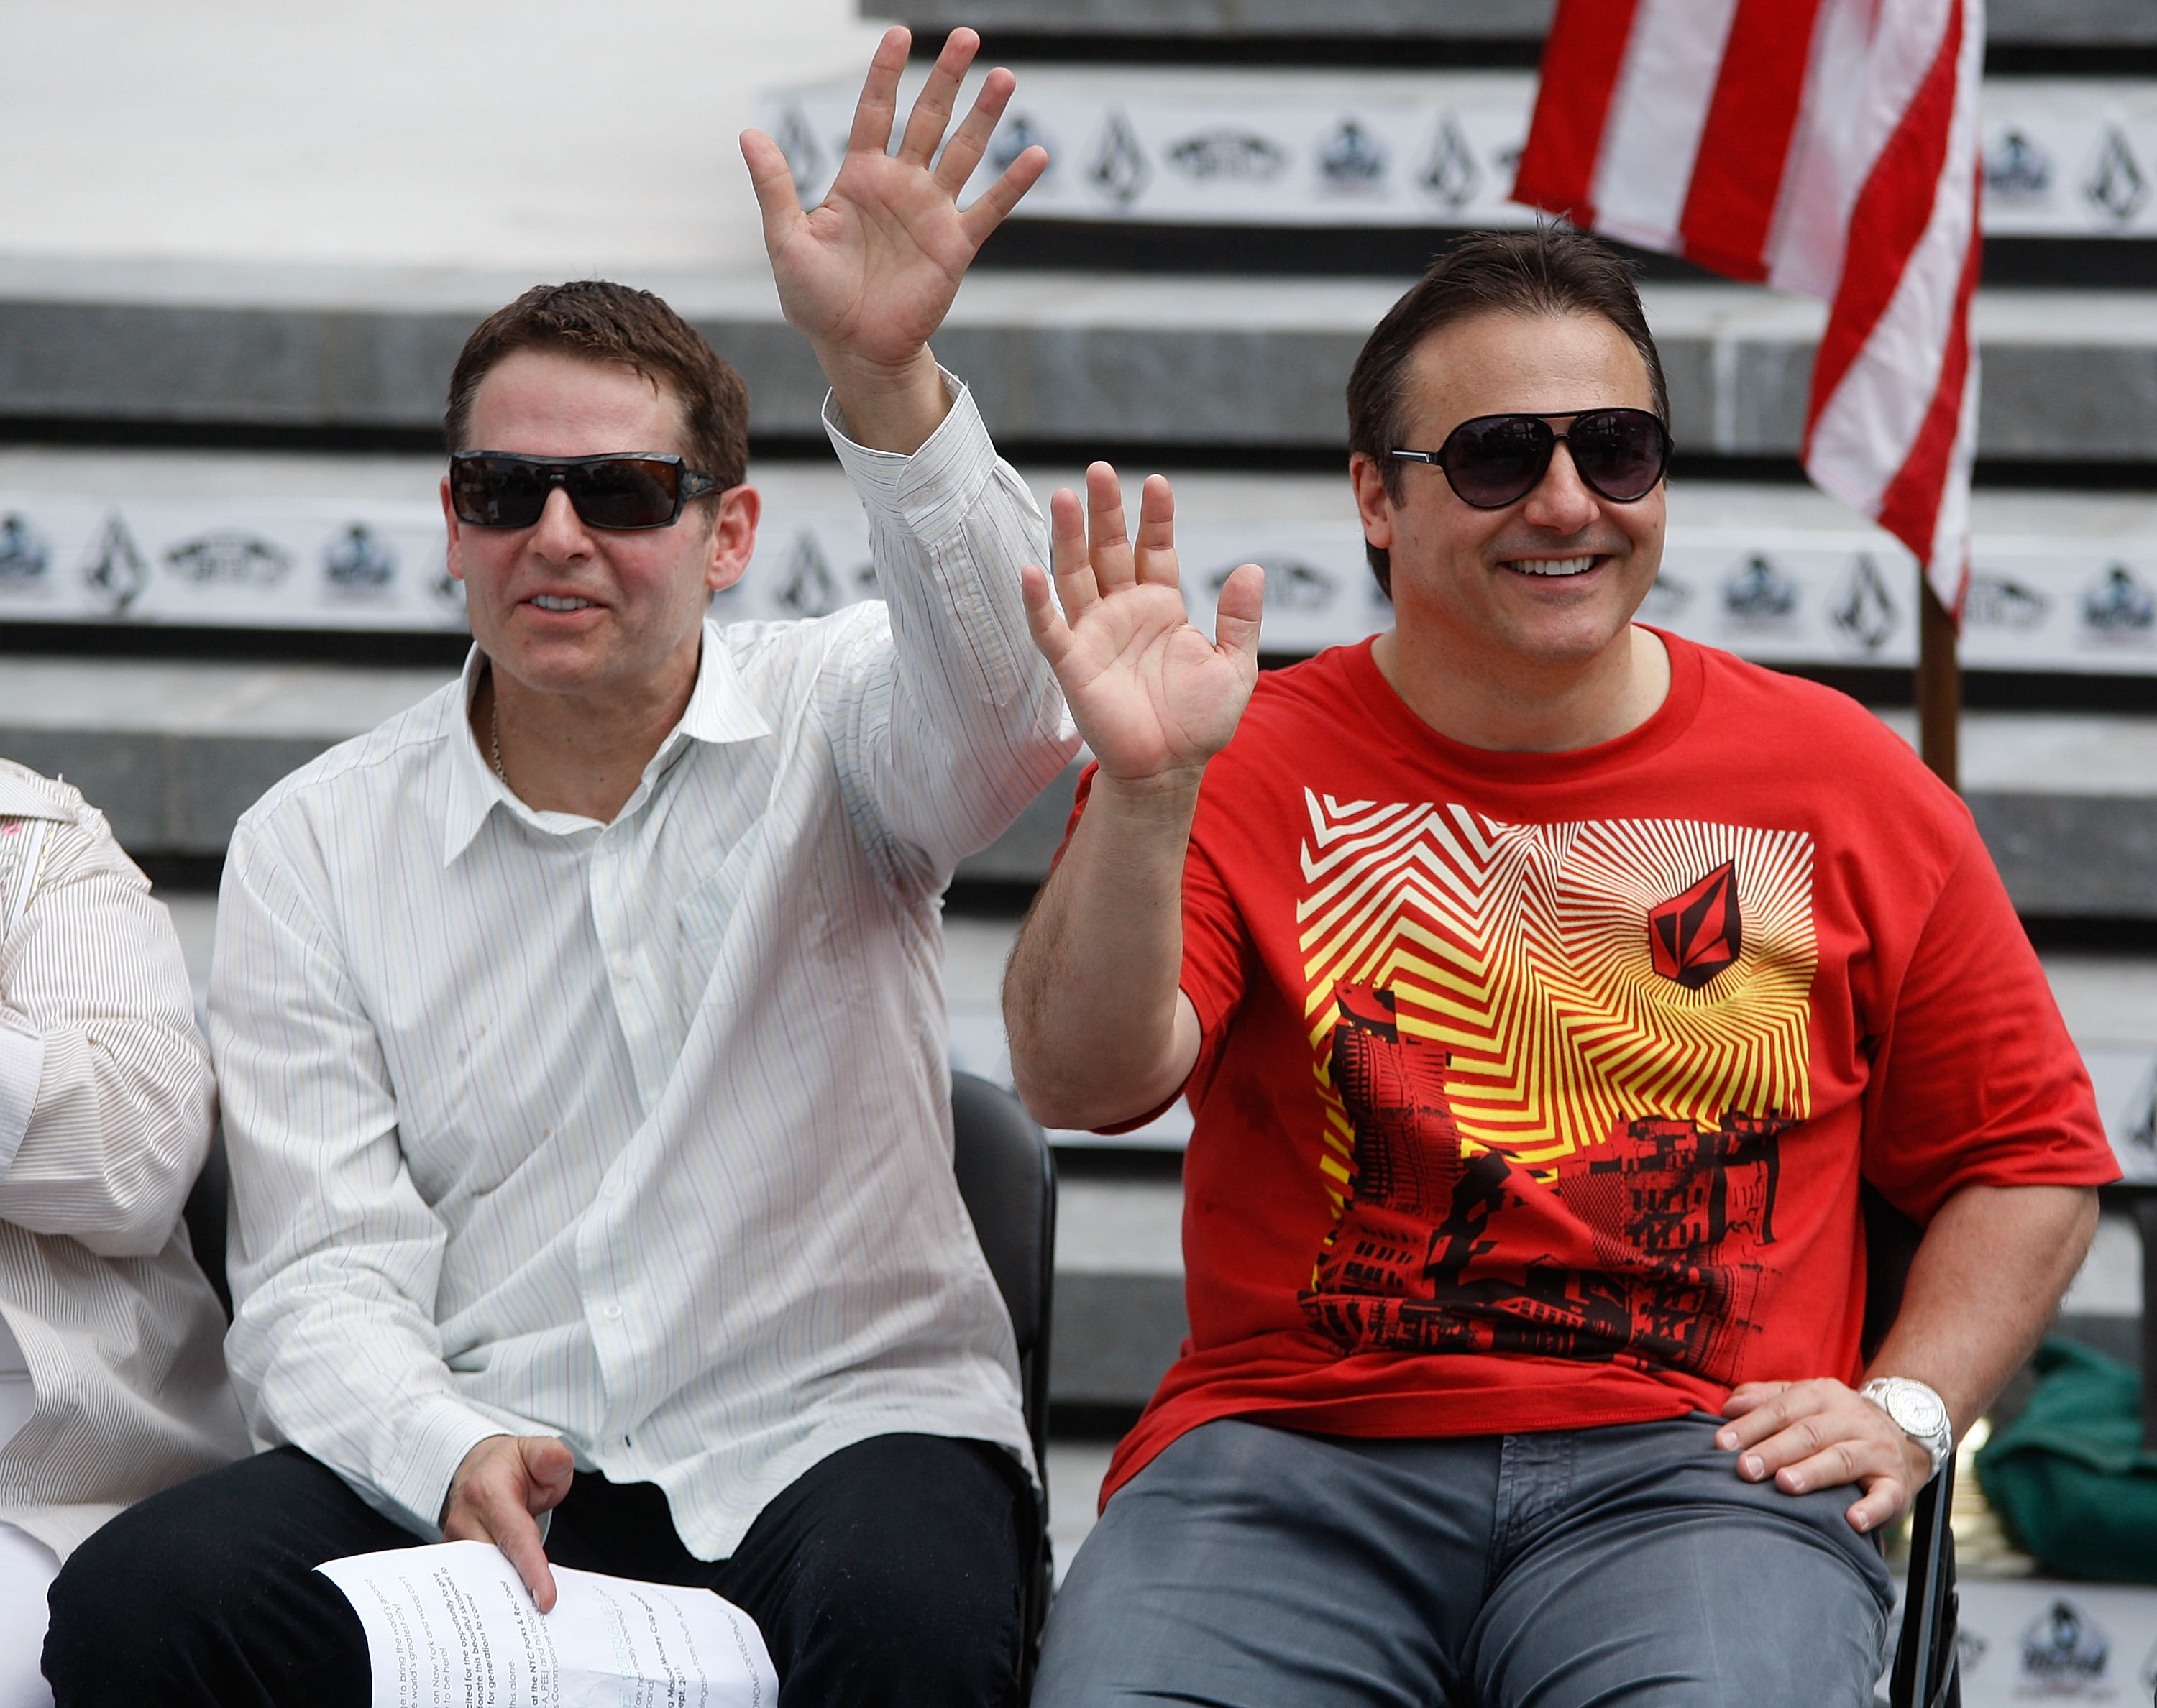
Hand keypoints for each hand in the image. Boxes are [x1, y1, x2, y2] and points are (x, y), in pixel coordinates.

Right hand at [440, 1434, 575, 1609]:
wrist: (480, 1469)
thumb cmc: (514, 1466)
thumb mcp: (537, 1450)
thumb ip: (551, 1457)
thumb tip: (557, 1463)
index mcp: (488, 1491)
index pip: (514, 1537)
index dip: (531, 1571)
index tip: (546, 1601)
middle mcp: (465, 1519)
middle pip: (491, 1567)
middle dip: (514, 1596)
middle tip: (537, 1624)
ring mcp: (455, 1542)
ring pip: (478, 1581)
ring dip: (500, 1604)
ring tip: (525, 1629)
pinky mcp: (454, 1559)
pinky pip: (471, 1583)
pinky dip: (489, 1600)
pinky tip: (507, 1619)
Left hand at [740, 26, 1045, 446]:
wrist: (853, 348)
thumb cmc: (815, 299)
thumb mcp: (786, 239)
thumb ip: (774, 186)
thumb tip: (749, 134)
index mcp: (859, 177)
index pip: (875, 111)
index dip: (886, 73)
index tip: (900, 34)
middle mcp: (900, 185)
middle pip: (928, 118)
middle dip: (947, 77)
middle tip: (967, 36)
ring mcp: (931, 212)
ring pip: (964, 152)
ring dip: (985, 115)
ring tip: (1004, 77)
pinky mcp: (956, 245)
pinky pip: (990, 208)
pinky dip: (1013, 183)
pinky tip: (1036, 155)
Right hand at [1021, 464, 1263, 786]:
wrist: (1170, 770)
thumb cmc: (1199, 722)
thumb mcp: (1235, 667)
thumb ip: (1241, 619)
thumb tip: (1252, 570)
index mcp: (1162, 607)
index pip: (1156, 549)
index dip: (1155, 517)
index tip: (1157, 483)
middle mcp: (1124, 612)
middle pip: (1109, 550)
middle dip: (1105, 511)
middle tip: (1100, 470)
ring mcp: (1095, 635)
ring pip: (1076, 576)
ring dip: (1068, 538)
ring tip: (1066, 497)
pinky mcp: (1073, 665)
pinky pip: (1050, 629)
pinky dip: (1037, 602)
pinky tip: (1029, 570)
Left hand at [1718, 1379, 1938, 1533]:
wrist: (1902, 1434)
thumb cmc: (1833, 1422)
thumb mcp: (1801, 1400)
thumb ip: (1764, 1399)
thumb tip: (1727, 1407)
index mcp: (1822, 1395)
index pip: (1782, 1408)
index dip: (1751, 1425)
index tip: (1721, 1444)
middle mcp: (1851, 1418)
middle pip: (1809, 1433)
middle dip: (1774, 1450)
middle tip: (1744, 1469)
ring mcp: (1877, 1450)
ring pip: (1842, 1458)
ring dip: (1813, 1472)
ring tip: (1785, 1485)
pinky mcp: (1896, 1483)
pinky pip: (1886, 1495)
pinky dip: (1871, 1508)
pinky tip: (1852, 1520)